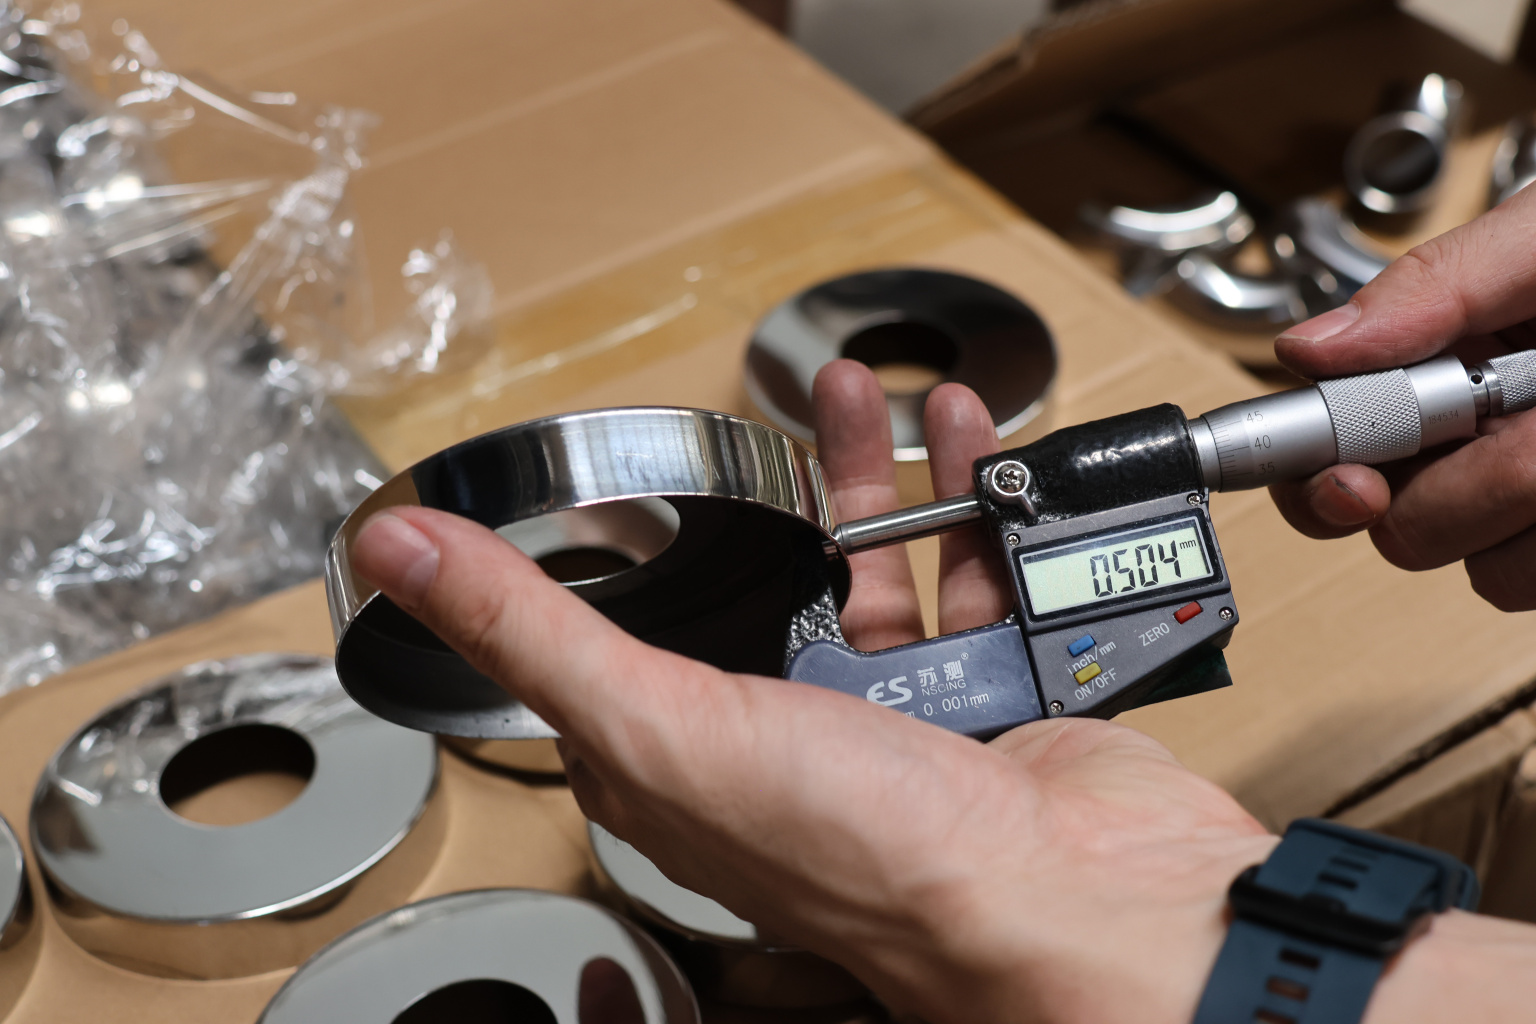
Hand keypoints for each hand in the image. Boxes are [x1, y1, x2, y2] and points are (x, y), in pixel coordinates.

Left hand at [350, 360, 1273, 1022]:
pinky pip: (971, 575)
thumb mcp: (657, 720)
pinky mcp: (989, 690)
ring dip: (871, 475)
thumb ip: (532, 630)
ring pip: (873, 571)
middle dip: (768, 495)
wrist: (1069, 895)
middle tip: (770, 417)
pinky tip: (971, 442)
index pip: (617, 669)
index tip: (599, 507)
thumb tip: (401, 550)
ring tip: (869, 395)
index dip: (601, 592)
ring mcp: (899, 716)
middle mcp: (792, 740)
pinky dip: (971, 501)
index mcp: (692, 761)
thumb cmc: (870, 852)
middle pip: (762, 591)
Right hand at [1269, 186, 1535, 609]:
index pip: (1319, 455)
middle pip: (1401, 531)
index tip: (1354, 482)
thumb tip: (1310, 349)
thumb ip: (1435, 287)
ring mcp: (1534, 508)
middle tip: (1525, 428)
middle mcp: (1476, 447)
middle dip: (1464, 489)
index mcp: (1438, 373)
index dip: (1321, 479)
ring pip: (1495, 574)